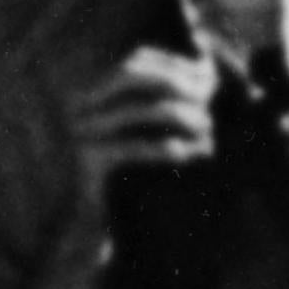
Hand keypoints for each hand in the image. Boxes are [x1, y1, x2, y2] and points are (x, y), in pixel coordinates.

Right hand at [67, 45, 219, 204]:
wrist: (95, 228)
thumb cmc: (132, 177)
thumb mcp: (150, 131)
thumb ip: (171, 100)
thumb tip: (207, 67)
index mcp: (94, 92)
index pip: (136, 60)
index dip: (174, 64)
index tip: (208, 78)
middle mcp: (82, 106)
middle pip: (130, 73)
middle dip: (174, 80)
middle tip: (207, 98)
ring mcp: (81, 132)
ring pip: (137, 109)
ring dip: (180, 114)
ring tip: (206, 127)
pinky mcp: (87, 162)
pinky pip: (133, 147)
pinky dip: (166, 147)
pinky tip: (190, 154)